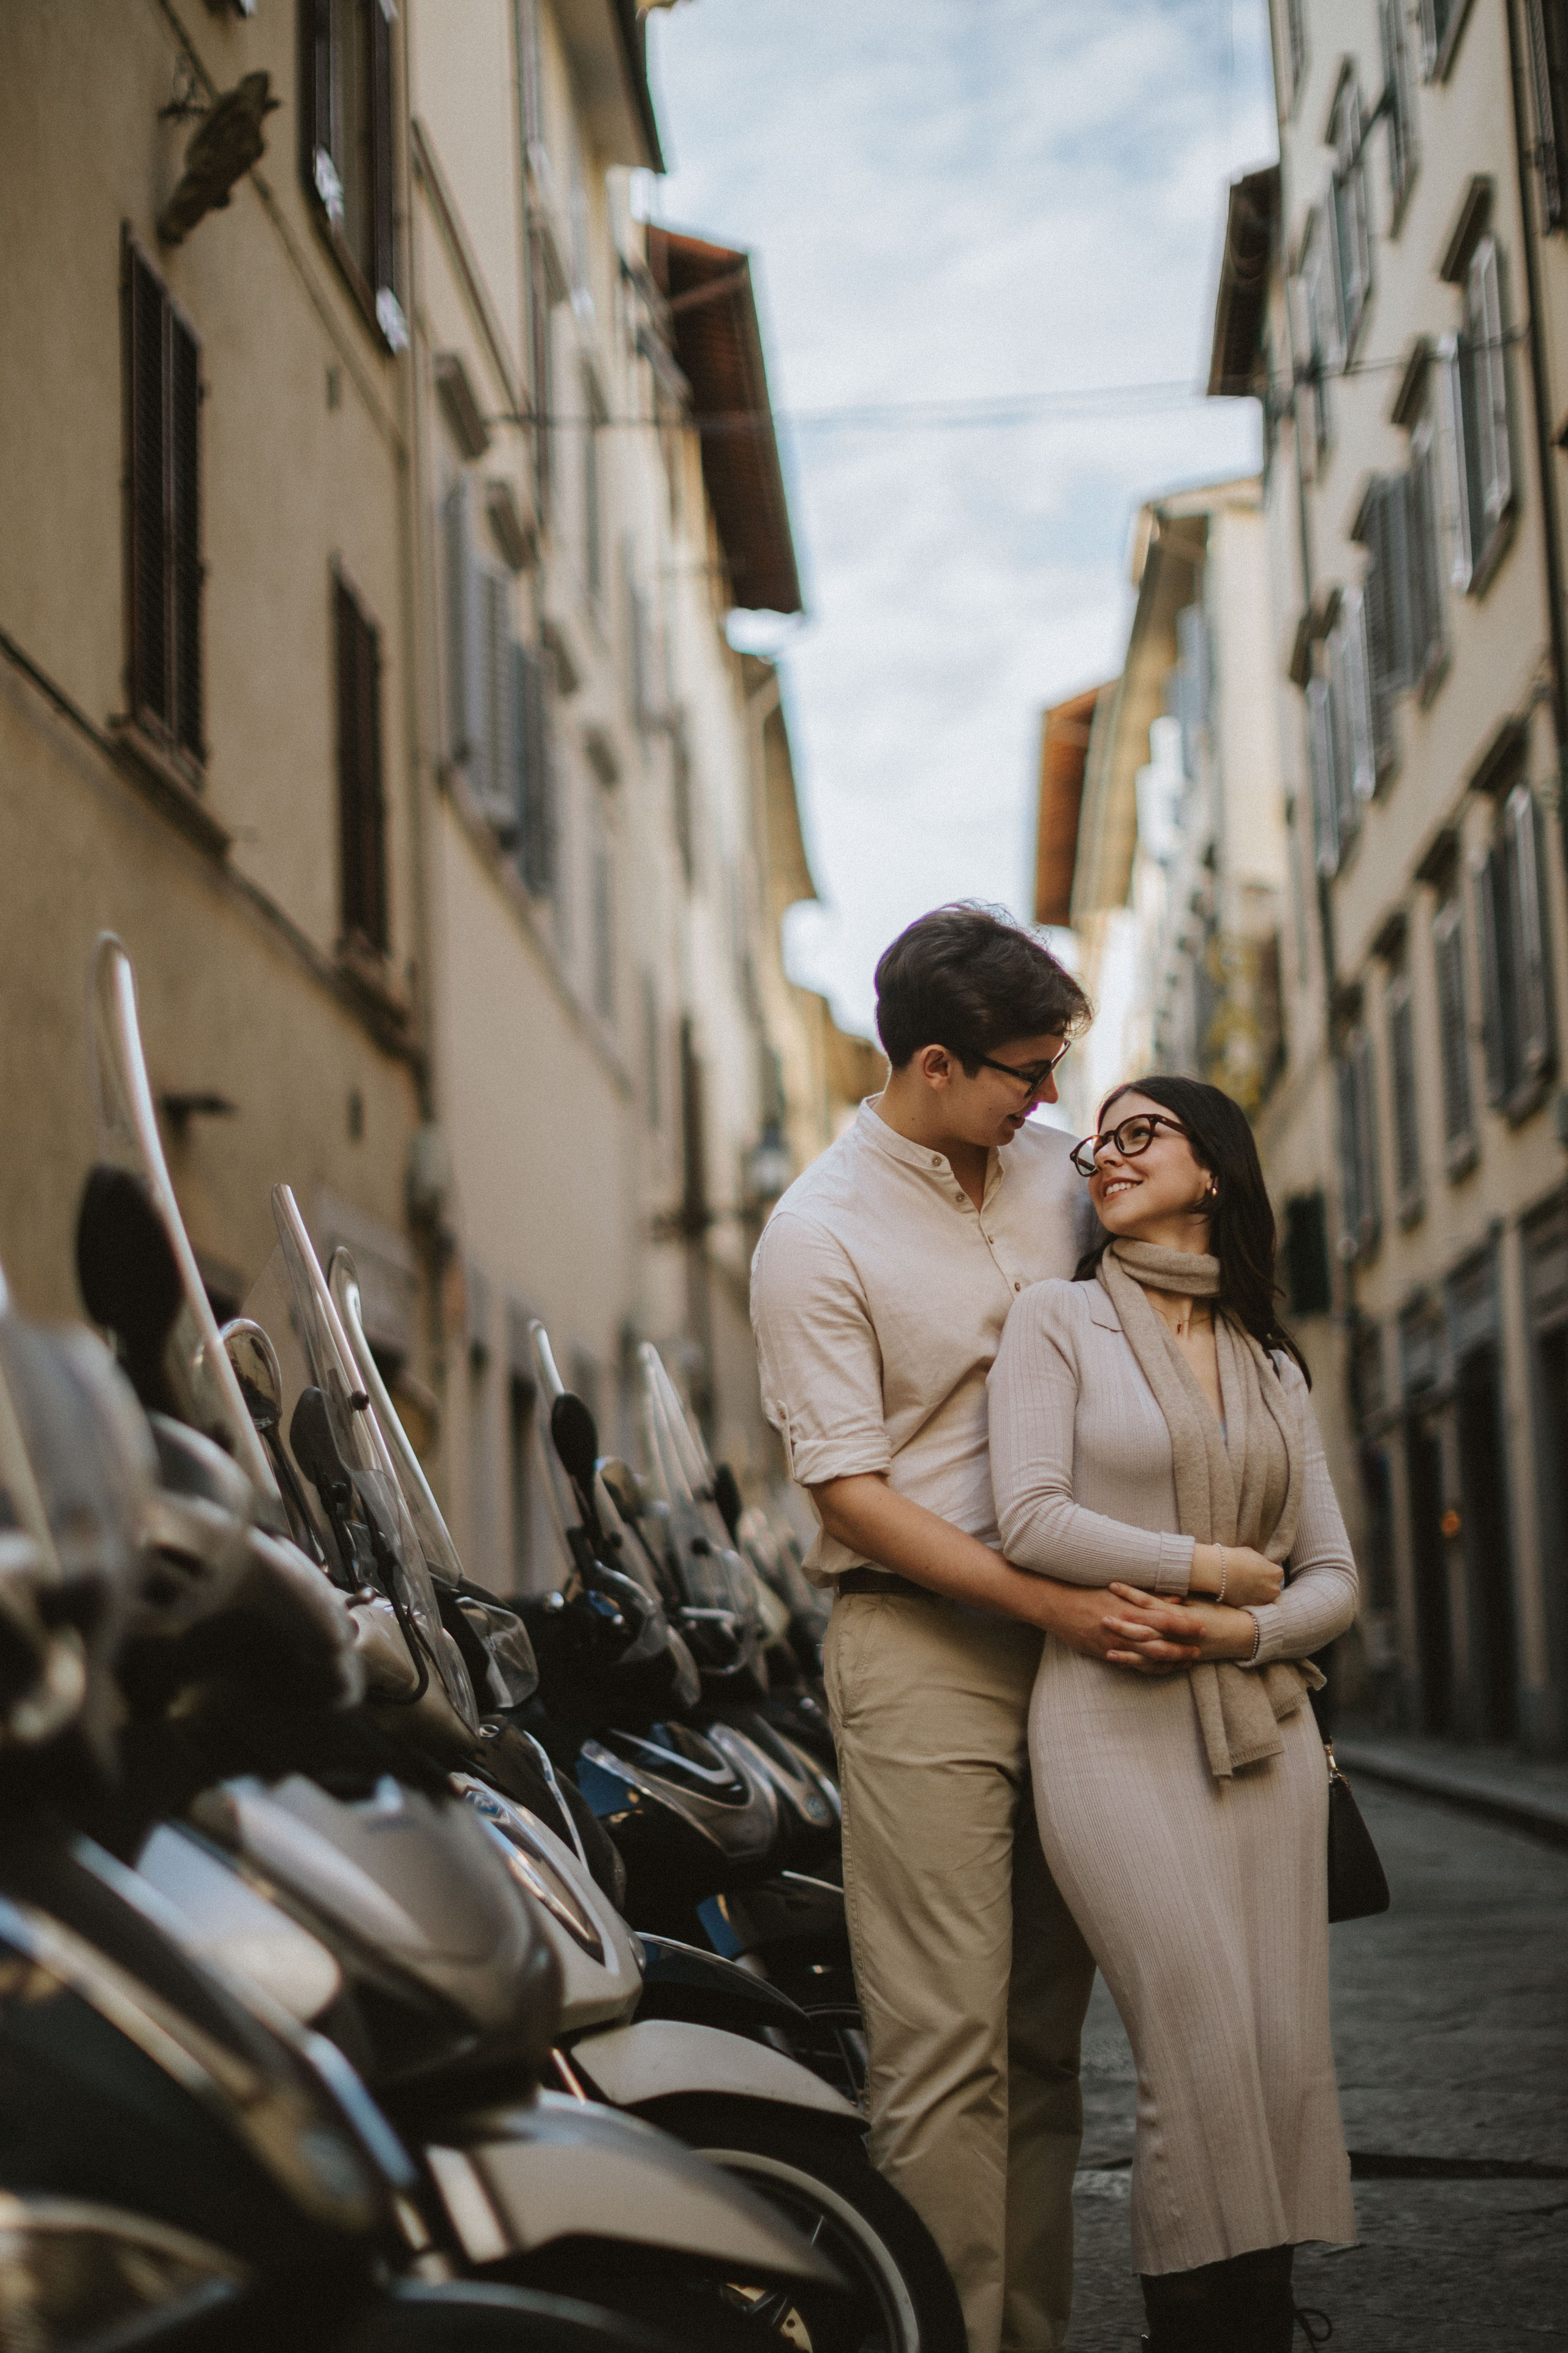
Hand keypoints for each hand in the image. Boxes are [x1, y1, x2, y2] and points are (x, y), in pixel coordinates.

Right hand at [1033, 1580, 1205, 1674]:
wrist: (1058, 1606)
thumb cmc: (1089, 1593)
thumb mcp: (1121, 1591)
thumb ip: (1150, 1596)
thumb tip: (1176, 1597)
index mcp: (1130, 1612)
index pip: (1165, 1621)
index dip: (1186, 1626)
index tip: (1201, 1628)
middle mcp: (1125, 1632)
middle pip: (1162, 1646)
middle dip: (1183, 1650)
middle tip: (1198, 1651)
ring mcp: (1116, 1646)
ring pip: (1149, 1661)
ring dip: (1170, 1663)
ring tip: (1185, 1662)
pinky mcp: (1107, 1655)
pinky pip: (1133, 1667)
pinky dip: (1150, 1669)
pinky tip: (1160, 1669)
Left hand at [1108, 1587, 1256, 1663]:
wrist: (1243, 1634)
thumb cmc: (1220, 1612)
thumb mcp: (1198, 1600)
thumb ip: (1174, 1598)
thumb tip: (1152, 1586)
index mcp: (1181, 1614)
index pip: (1151, 1603)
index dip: (1131, 1595)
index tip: (1112, 1585)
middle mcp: (1178, 1634)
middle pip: (1146, 1630)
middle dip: (1124, 1626)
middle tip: (1102, 1618)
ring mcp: (1179, 1649)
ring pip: (1149, 1653)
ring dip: (1127, 1652)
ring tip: (1107, 1650)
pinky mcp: (1181, 1660)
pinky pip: (1157, 1667)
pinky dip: (1140, 1666)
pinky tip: (1122, 1665)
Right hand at [1189, 1544, 1282, 1608]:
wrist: (1220, 1571)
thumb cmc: (1236, 1559)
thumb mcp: (1254, 1555)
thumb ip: (1262, 1564)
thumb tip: (1261, 1567)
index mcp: (1276, 1574)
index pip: (1276, 1573)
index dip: (1266, 1571)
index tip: (1257, 1569)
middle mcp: (1274, 1590)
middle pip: (1272, 1587)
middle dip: (1264, 1585)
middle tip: (1250, 1579)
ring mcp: (1262, 1601)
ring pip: (1263, 1598)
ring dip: (1257, 1594)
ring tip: (1244, 1587)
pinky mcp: (1251, 1608)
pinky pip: (1252, 1604)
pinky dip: (1247, 1600)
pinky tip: (1238, 1592)